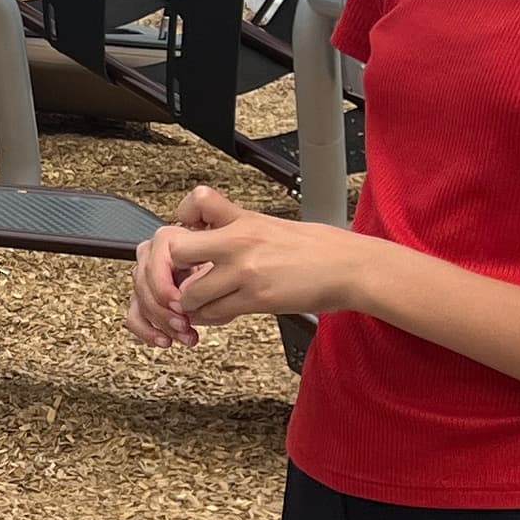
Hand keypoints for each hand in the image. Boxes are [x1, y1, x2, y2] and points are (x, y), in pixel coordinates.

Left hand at [135, 185, 379, 339]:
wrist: (349, 267)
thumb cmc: (315, 247)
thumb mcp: (269, 225)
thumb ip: (234, 229)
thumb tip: (204, 239)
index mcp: (242, 218)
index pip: (194, 202)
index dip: (181, 218)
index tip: (185, 232)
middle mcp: (238, 241)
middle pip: (175, 251)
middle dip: (171, 270)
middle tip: (177, 280)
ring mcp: (245, 271)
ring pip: (189, 293)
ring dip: (189, 303)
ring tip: (201, 303)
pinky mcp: (256, 299)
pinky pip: (214, 314)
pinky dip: (209, 317)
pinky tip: (220, 313)